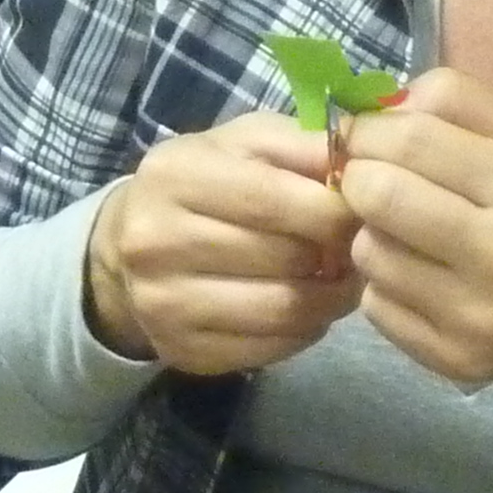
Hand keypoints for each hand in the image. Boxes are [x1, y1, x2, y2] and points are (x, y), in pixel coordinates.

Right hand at [84, 113, 362, 373]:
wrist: (128, 244)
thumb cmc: (205, 183)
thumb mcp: (245, 143)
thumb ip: (303, 145)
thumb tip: (365, 162)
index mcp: (175, 176)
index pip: (276, 199)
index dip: (337, 210)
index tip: (362, 212)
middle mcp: (156, 241)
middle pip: (285, 257)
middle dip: (338, 254)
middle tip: (357, 248)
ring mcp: (163, 302)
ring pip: (285, 309)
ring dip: (331, 298)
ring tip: (339, 279)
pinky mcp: (182, 349)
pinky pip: (272, 348)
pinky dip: (305, 330)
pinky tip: (305, 307)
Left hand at [333, 67, 492, 424]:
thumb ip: (460, 102)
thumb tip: (383, 103)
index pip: (411, 142)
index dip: (369, 131)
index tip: (362, 134)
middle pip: (377, 196)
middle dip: (360, 177)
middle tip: (373, 177)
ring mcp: (478, 317)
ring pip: (368, 252)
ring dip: (372, 232)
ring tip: (405, 230)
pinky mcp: (455, 360)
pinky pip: (375, 305)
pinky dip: (384, 283)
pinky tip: (418, 274)